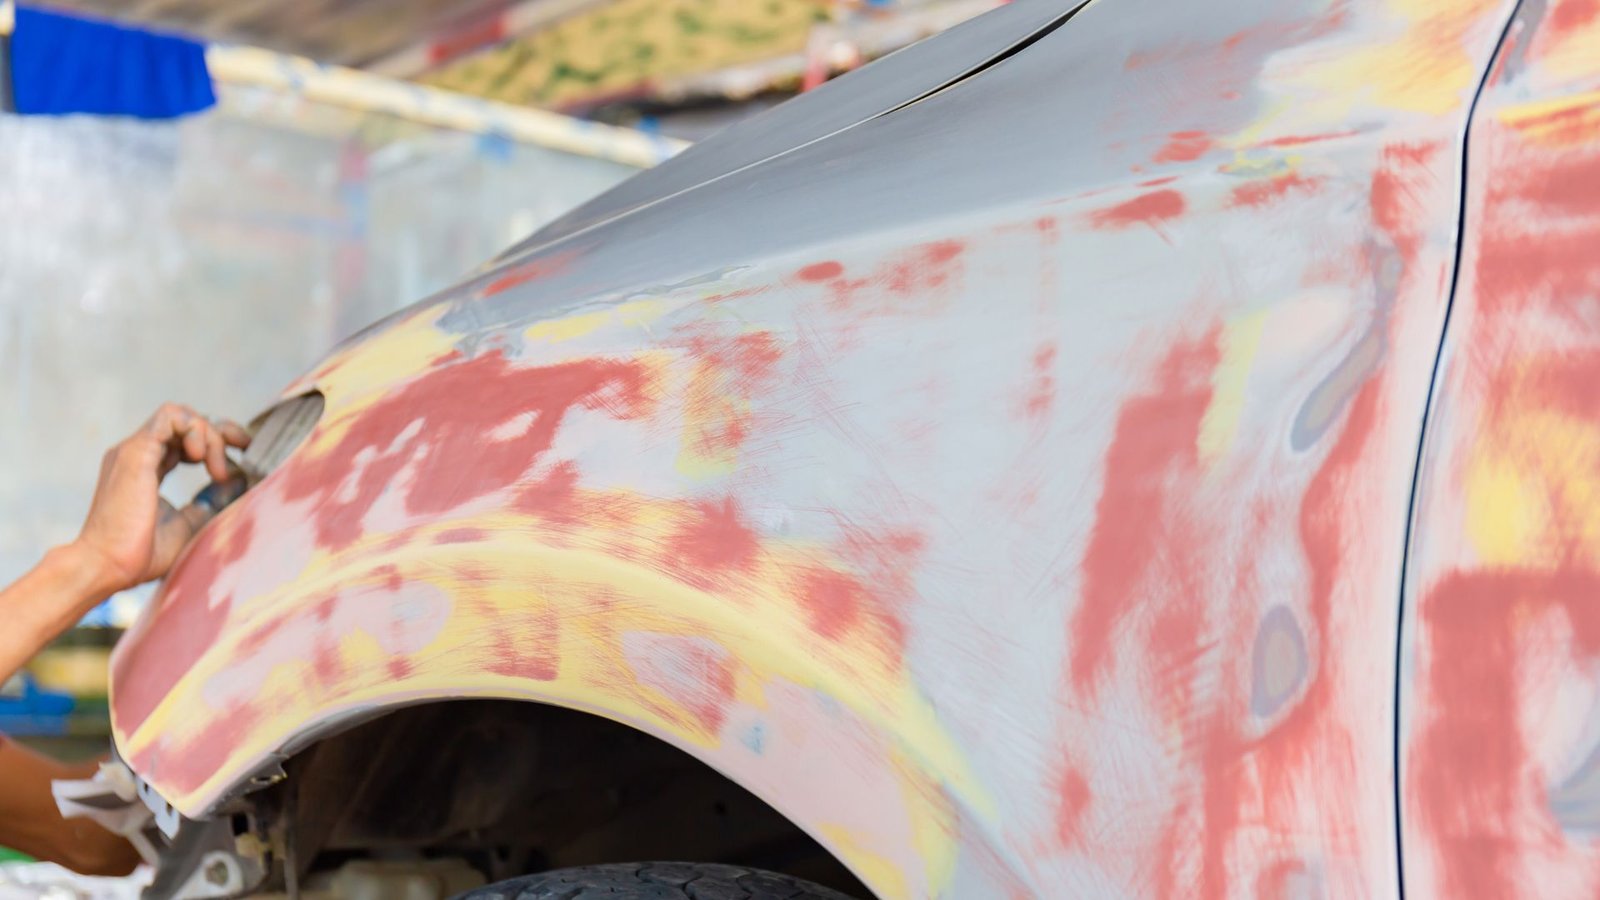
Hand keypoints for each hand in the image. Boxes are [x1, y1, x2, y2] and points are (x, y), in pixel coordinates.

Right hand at [72, 403, 249, 594]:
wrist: (108, 566)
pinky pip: (170, 417)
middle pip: (184, 421)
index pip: (183, 438)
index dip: (216, 440)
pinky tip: (202, 459)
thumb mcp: (191, 523)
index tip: (244, 454)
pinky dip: (196, 430)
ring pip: (180, 415)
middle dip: (221, 430)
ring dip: (209, 435)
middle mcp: (138, 454)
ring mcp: (134, 450)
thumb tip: (239, 478)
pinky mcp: (136, 451)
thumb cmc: (143, 555)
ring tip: (218, 470)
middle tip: (245, 449)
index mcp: (147, 468)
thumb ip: (213, 500)